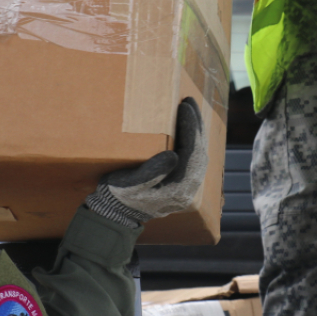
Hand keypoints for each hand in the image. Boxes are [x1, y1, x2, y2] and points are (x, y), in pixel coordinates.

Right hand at [85, 98, 207, 224]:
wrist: (117, 213)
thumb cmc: (119, 196)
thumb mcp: (129, 184)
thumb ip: (151, 173)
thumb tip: (173, 156)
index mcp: (178, 190)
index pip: (192, 154)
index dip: (190, 129)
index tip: (184, 107)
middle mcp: (187, 190)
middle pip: (200, 153)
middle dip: (196, 126)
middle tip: (189, 101)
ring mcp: (187, 188)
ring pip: (198, 155)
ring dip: (195, 132)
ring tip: (189, 109)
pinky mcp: (181, 184)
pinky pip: (193, 159)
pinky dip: (191, 141)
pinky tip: (186, 128)